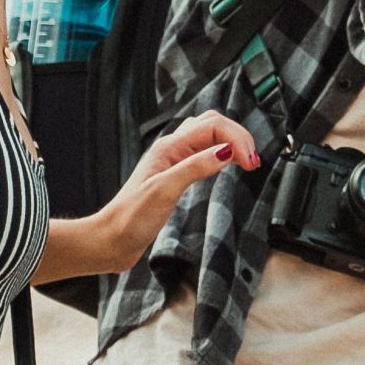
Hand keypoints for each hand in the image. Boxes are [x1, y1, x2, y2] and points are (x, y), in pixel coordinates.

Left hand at [88, 113, 258, 272]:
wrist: (111, 240)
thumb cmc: (130, 219)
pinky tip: (227, 164)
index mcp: (169, 147)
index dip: (237, 140)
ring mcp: (174, 161)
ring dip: (231, 141)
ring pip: (209, 135)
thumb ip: (195, 167)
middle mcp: (172, 149)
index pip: (213, 126)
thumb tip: (226, 151)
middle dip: (238, 136)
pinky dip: (222, 152)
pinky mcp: (176, 175)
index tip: (250, 163)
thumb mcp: (164, 191)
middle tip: (253, 161)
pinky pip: (204, 152)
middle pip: (213, 124)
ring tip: (246, 160)